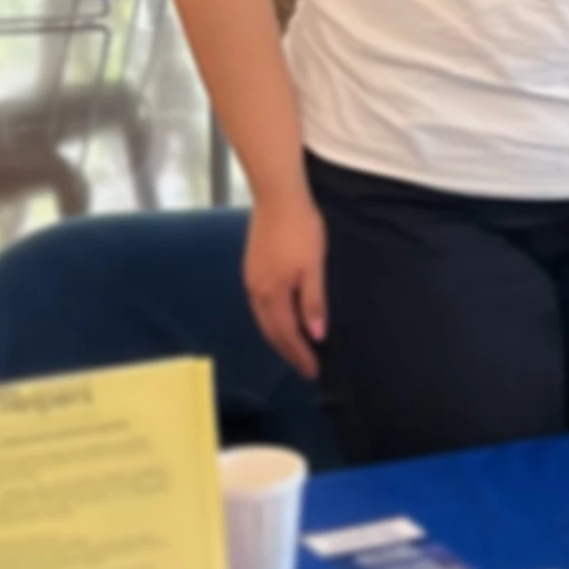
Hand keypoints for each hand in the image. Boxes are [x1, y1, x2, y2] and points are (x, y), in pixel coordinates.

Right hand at [244, 189, 328, 381]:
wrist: (278, 196)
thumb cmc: (301, 229)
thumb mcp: (314, 266)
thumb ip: (314, 301)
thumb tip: (317, 335)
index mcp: (272, 293)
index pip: (287, 335)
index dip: (300, 355)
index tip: (315, 372)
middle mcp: (256, 291)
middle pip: (271, 331)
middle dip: (289, 352)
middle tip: (306, 368)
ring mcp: (251, 278)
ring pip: (264, 319)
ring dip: (280, 337)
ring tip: (296, 350)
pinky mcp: (252, 267)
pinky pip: (261, 305)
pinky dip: (273, 320)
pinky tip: (283, 319)